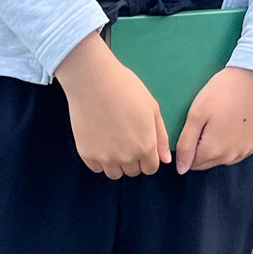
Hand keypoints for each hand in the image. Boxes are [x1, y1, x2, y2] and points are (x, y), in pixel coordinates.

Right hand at [55, 31, 170, 178]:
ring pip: (114, 173)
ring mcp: (104, 157)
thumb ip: (161, 137)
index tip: (142, 144)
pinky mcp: (86, 154)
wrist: (93, 80)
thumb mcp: (152, 109)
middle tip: (127, 137)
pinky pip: (96, 167)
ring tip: (113, 140)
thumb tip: (166, 160)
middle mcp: (126, 157)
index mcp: (145, 147)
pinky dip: (99, 159)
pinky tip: (100, 139)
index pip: (150, 168)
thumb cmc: (126, 89)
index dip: (149, 157)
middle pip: (133, 171)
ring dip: (116, 162)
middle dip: (133, 159)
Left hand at [176, 65, 252, 172]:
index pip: (190, 163)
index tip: (194, 127)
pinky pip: (235, 153)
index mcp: (213, 151)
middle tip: (205, 123)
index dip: (188, 146)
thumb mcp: (196, 114)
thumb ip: (186, 144)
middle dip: (200, 149)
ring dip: (215, 148)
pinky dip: (230, 144)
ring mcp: (244, 152)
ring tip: (218, 122)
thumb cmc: (221, 92)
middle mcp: (230, 157)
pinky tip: (231, 125)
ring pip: (221, 159)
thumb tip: (181, 169)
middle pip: (205, 163)